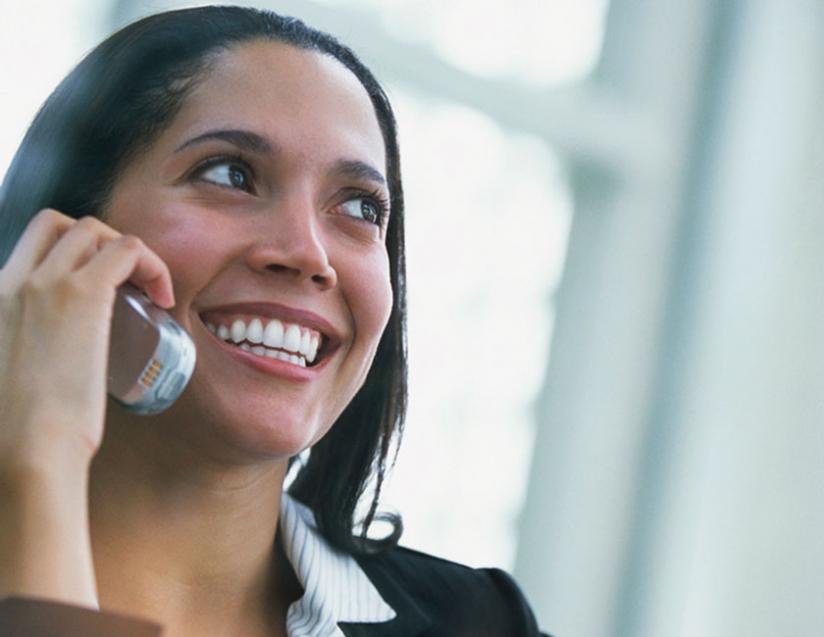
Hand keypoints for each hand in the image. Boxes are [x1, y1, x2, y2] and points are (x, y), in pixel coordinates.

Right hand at [0, 209, 174, 473]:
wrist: (26, 448)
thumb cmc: (22, 430)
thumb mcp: (12, 374)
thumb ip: (26, 353)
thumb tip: (48, 367)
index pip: (31, 245)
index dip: (72, 254)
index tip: (103, 289)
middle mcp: (13, 280)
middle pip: (59, 224)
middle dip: (99, 241)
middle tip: (127, 282)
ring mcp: (47, 282)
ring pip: (95, 229)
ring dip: (128, 251)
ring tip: (149, 291)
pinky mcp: (84, 294)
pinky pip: (129, 249)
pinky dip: (153, 264)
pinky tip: (164, 297)